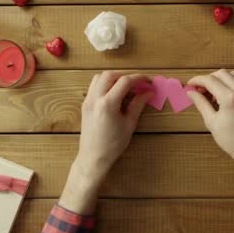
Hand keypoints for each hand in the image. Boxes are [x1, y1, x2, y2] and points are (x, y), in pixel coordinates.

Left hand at [59, 71, 151, 213]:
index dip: (139, 78)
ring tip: (126, 86)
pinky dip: (105, 83)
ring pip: (99, 77)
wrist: (93, 157)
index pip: (125, 81)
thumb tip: (149, 92)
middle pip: (110, 74)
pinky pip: (94, 86)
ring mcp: (88, 100)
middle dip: (126, 75)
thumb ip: (138, 104)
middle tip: (138, 83)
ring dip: (114, 77)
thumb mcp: (129, 124)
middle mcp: (95, 98)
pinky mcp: (85, 104)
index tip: (149, 81)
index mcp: (108, 103)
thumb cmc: (113, 144)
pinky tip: (114, 93)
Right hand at [187, 69, 233, 207]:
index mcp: (229, 98)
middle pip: (221, 73)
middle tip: (200, 90)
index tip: (189, 85)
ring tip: (213, 92)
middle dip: (208, 78)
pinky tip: (226, 93)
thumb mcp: (211, 122)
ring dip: (220, 78)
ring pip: (233, 74)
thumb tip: (190, 92)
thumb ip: (201, 103)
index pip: (210, 80)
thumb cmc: (230, 140)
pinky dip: (232, 81)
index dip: (197, 80)